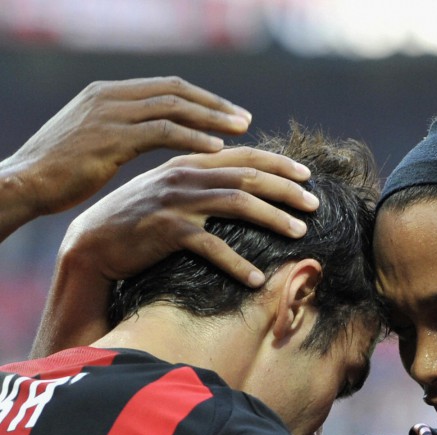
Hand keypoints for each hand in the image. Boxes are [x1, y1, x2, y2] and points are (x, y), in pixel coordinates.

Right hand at [2, 76, 251, 218]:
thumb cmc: (60, 171)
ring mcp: (110, 114)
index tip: (229, 112)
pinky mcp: (112, 138)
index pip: (166, 86)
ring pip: (174, 107)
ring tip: (242, 131)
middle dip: (214, 104)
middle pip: (176, 91)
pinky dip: (193, 138)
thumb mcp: (94, 141)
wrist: (26, 182)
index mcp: (108, 93)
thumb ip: (123, 130)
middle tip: (245, 119)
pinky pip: (162, 132)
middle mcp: (110, 97)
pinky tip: (216, 149)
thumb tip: (153, 136)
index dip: (201, 98)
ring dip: (211, 118)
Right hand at [60, 146, 318, 287]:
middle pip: (249, 177)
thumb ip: (203, 182)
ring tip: (300, 233)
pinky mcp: (167, 231)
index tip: (307, 175)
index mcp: (190, 163)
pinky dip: (237, 263)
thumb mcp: (172, 192)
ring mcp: (176, 202)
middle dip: (287, 189)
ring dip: (274, 218)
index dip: (279, 163)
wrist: (94, 243)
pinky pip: (212, 246)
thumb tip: (245, 186)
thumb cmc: (139, 221)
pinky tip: (256, 279)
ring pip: (238, 203)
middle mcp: (185, 176)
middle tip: (315, 205)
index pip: (244, 156)